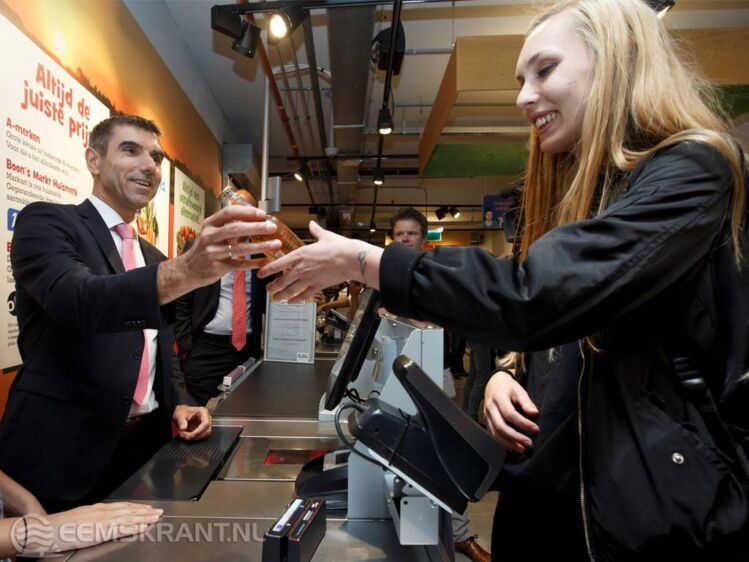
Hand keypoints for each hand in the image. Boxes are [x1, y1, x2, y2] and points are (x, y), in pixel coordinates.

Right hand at [22, 502, 161, 553]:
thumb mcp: (80, 520)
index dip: (136, 508)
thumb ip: (93, 520)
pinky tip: (142, 526)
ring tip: (155, 518)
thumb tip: (102, 522)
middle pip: (128, 510)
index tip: (147, 508)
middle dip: (145, 511)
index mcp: (97, 509)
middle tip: (158, 512)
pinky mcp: (99, 531)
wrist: (47, 529)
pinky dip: (133, 527)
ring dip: (143, 517)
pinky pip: (120, 528)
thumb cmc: (59, 528)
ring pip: (128, 517)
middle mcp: (102, 512)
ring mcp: (101, 521)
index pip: (122, 507)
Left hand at [173, 405, 211, 440]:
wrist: (181, 413)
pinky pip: (202, 436)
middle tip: (184, 436)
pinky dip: (194, 438)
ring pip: (205, 435)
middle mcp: (207, 418)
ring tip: (184, 436)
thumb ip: (181, 421)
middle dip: (196, 436)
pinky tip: (187, 436)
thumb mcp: (179, 415)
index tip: (190, 435)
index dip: (199, 431)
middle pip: (207, 431)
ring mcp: (206, 424)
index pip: (206, 423)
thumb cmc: (181, 412)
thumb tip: (183, 428)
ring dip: (195, 438)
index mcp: (203, 412)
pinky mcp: (203, 429)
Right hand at [180, 205, 279, 283]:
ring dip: (260, 246)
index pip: (229, 213)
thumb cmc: (205, 249)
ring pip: (240, 248)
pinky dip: (254, 263)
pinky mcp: (217, 268)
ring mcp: (213, 253)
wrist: (188, 270)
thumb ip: (228, 225)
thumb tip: (253, 217)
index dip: (247, 212)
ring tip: (275, 244)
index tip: (262, 214)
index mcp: (209, 224)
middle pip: (235, 229)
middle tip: (272, 227)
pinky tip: (265, 262)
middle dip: (256, 227)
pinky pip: (239, 265)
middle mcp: (210, 237)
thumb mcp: (211, 232)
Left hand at [259, 221, 381, 301]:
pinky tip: (291, 302)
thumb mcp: (325, 236)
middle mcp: (301, 268)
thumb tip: (312, 224)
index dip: (267, 270)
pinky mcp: (318, 286)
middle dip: (273, 286)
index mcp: (300, 254)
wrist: (350, 259)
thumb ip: (316, 231)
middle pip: (282, 280)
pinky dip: (296, 299)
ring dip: (281, 295)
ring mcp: (309, 279)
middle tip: (267, 289)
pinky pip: (304, 295)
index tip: (260, 274)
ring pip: (290, 290)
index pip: (278, 264)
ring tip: (275, 298)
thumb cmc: (339, 247)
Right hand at [483, 371, 538, 452]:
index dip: (523, 423)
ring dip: (509, 443)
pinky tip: (513, 447)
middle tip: (529, 443)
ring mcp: (486, 415)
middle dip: (515, 437)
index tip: (535, 429)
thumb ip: (526, 402)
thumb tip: (535, 414)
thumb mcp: (519, 390)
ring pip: (495, 433)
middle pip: (500, 426)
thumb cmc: (508, 387)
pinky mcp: (487, 421)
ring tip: (522, 449)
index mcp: (498, 397)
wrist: (493, 383)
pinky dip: (503, 442)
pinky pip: (493, 434)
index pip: (510, 413)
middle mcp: (490, 407)